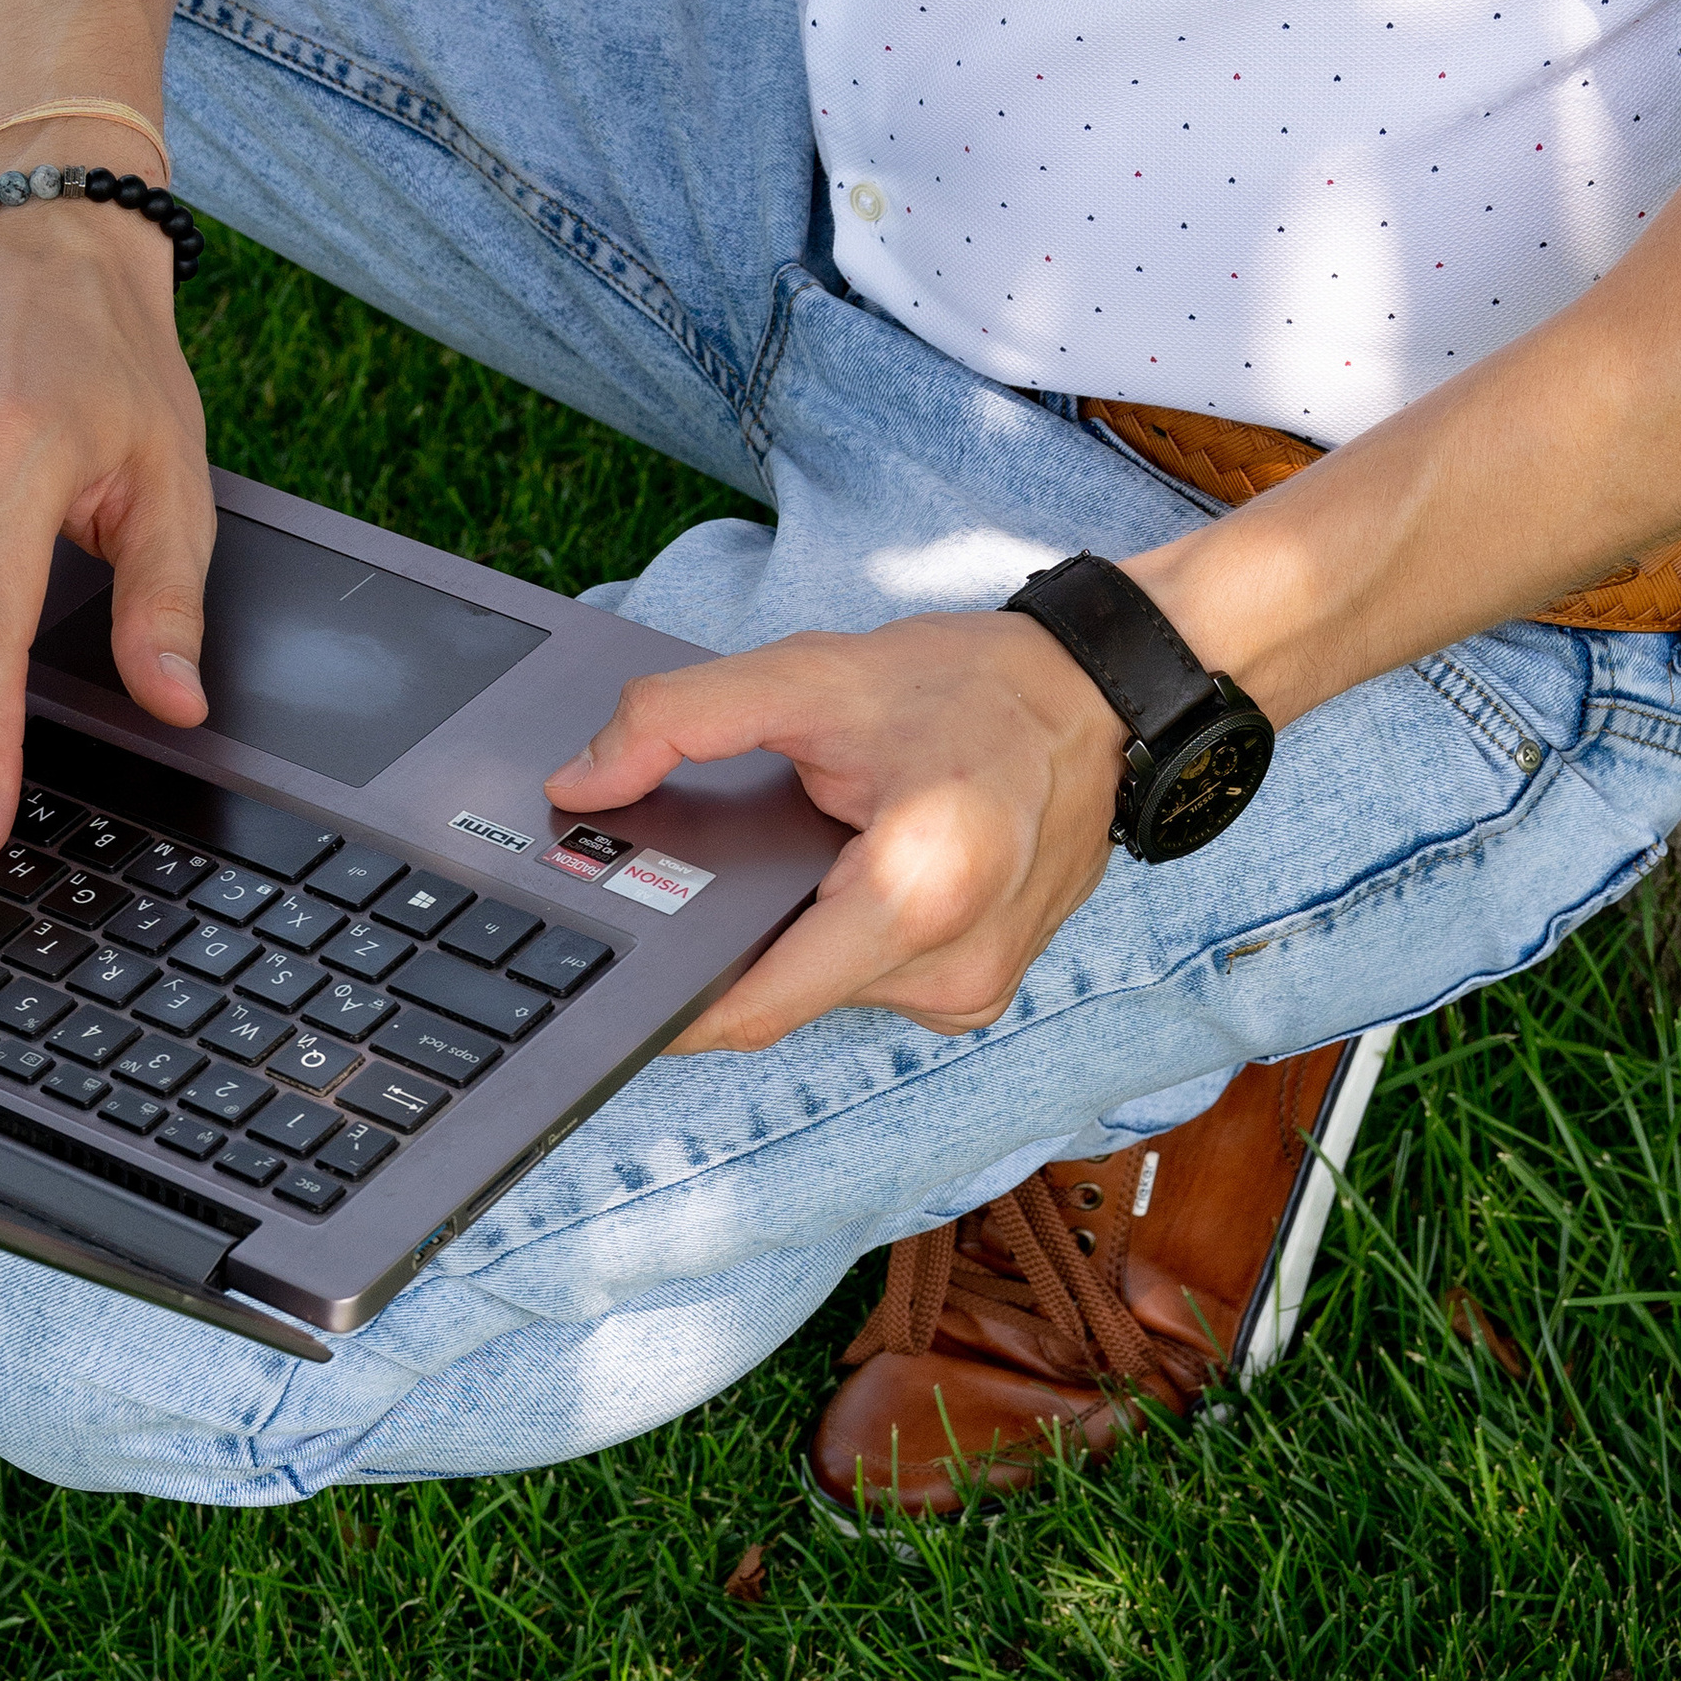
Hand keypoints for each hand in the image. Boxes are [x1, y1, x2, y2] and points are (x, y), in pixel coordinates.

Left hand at [545, 610, 1129, 1050]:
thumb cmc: (978, 689)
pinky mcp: (977, 994)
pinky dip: (847, 939)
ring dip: (801, 936)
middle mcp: (951, 968)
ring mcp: (970, 992)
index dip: (675, 1005)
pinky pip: (872, 986)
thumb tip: (581, 782)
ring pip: (826, 993)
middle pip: (784, 995)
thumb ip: (678, 719)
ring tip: (827, 848)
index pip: (757, 1005)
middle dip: (743, 938)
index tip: (620, 987)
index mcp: (916, 896)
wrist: (1099, 703)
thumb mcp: (814, 675)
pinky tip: (868, 872)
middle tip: (740, 857)